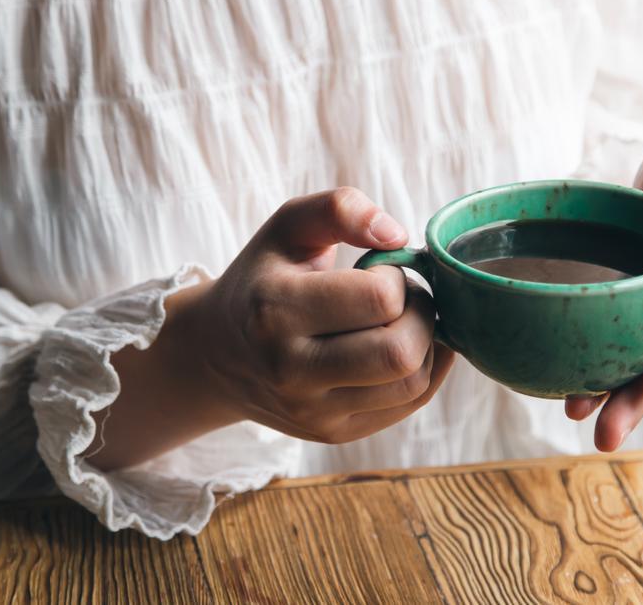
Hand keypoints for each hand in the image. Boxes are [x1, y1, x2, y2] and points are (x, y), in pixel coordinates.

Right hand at [190, 187, 455, 443]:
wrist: (216, 354)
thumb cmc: (261, 280)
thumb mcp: (286, 228)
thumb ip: (339, 208)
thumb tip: (397, 235)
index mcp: (275, 309)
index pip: (380, 299)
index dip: (399, 277)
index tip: (384, 270)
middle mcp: (290, 368)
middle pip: (400, 352)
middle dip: (422, 315)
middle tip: (405, 299)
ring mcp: (310, 409)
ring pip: (410, 384)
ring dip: (427, 346)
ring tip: (405, 323)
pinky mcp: (330, 433)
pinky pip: (407, 407)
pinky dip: (423, 373)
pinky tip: (407, 349)